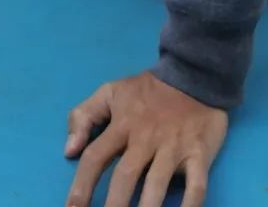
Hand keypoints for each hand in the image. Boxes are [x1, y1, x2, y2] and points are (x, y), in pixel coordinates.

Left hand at [64, 72, 227, 206]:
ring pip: (157, 184)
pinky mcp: (199, 153)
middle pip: (125, 176)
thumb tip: (68, 150)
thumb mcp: (111, 92)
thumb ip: (84, 116)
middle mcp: (146, 138)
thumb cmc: (149, 90)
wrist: (194, 73)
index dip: (81, 186)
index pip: (96, 157)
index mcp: (122, 124)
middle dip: (114, 206)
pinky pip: (197, 185)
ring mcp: (174, 147)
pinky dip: (191, 206)